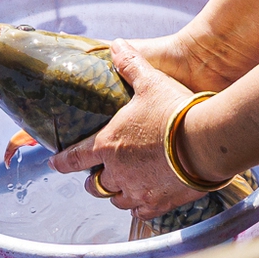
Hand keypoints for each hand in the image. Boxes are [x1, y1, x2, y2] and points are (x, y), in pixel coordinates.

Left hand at [48, 41, 212, 219]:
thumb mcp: (150, 82)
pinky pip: (141, 212)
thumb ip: (131, 66)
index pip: (74, 158)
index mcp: (107, 145)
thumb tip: (118, 45)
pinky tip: (143, 202)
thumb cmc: (173, 111)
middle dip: (93, 181)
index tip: (54, 163)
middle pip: (95, 185)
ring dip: (115, 194)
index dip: (61, 162)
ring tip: (120, 188)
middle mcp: (118, 173)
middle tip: (96, 175)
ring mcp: (138, 191)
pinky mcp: (159, 203)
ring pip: (116, 200)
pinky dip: (139, 208)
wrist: (205, 142)